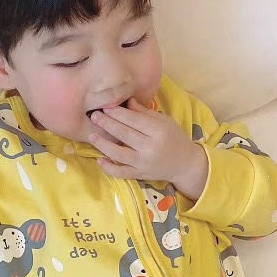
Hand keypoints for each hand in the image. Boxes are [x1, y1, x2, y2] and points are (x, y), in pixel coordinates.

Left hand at [87, 98, 208, 198]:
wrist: (185, 163)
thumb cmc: (174, 138)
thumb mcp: (164, 121)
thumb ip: (144, 112)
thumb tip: (126, 101)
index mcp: (158, 131)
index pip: (133, 120)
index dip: (117, 113)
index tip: (105, 106)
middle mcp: (150, 147)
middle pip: (124, 134)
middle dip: (107, 124)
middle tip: (94, 116)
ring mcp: (144, 163)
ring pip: (119, 153)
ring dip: (103, 144)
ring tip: (91, 136)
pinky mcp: (140, 175)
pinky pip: (122, 172)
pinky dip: (109, 168)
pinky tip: (99, 160)